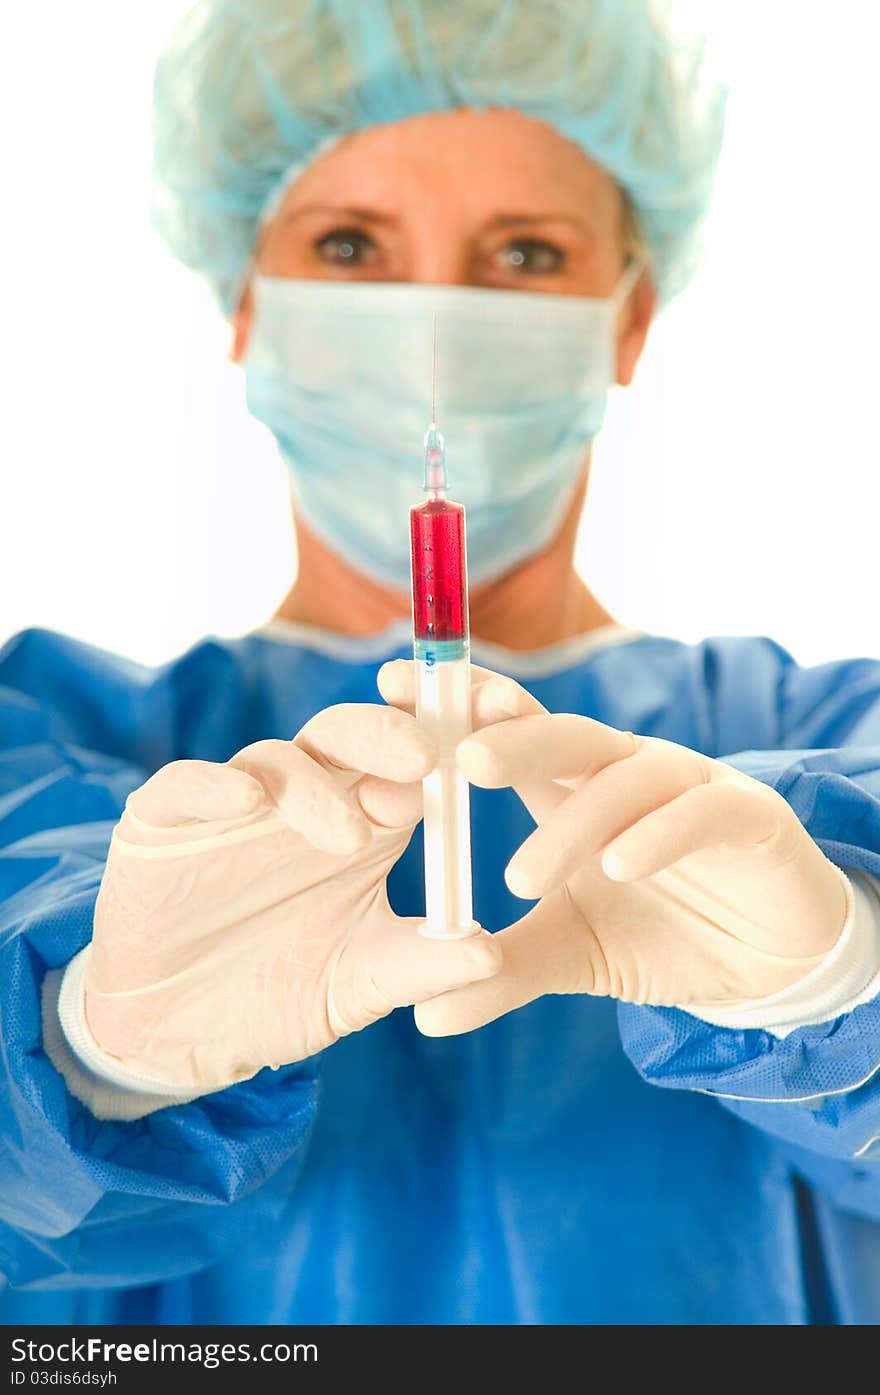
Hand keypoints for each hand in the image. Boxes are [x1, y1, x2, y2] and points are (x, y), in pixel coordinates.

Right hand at [84, 701, 501, 1090]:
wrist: (174, 1031)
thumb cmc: (278, 993)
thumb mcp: (360, 984)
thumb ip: (422, 966)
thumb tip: (493, 955)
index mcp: (367, 822)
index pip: (413, 758)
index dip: (453, 732)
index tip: (505, 724)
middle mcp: (307, 798)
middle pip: (350, 737)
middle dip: (387, 735)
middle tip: (423, 755)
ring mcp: (235, 804)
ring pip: (278, 760)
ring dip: (315, 789)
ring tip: (350, 837)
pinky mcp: (164, 818)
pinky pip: (186, 785)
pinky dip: (215, 786)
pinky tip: (244, 801)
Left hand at [378, 660, 849, 1035]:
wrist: (767, 964)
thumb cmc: (661, 934)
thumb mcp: (573, 953)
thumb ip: (504, 971)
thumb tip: (423, 1017)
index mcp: (576, 787)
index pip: (515, 731)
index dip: (462, 706)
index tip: (393, 688)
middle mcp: (628, 771)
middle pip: (565, 735)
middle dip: (512, 740)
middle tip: (460, 764)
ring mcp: (690, 786)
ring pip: (626, 778)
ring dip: (573, 825)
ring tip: (521, 880)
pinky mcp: (748, 817)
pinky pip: (700, 811)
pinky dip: (658, 835)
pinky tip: (619, 867)